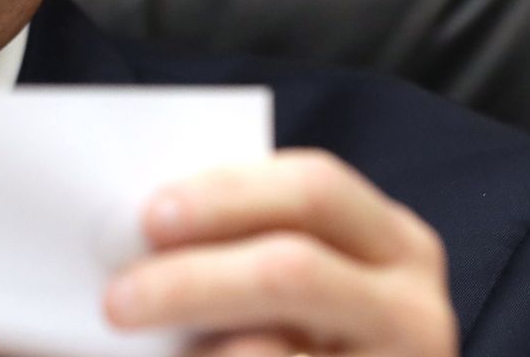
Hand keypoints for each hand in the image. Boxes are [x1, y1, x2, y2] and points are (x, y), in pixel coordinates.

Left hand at [105, 148, 456, 356]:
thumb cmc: (295, 332)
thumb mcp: (294, 282)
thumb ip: (242, 246)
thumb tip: (128, 237)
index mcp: (392, 241)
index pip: (313, 188)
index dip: (227, 195)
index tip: (148, 216)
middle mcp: (412, 307)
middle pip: (293, 270)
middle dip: (195, 279)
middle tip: (117, 300)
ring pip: (269, 351)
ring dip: (196, 350)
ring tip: (132, 339)